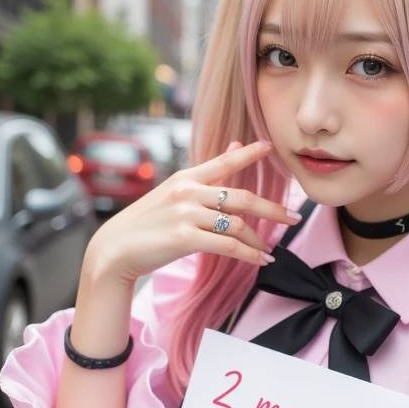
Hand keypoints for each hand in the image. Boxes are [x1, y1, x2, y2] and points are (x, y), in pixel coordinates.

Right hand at [84, 139, 300, 284]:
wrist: (114, 249)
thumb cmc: (145, 224)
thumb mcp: (171, 194)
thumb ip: (204, 178)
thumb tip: (233, 148)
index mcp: (186, 178)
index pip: (224, 162)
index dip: (249, 154)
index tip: (269, 147)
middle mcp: (188, 192)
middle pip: (242, 198)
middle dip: (273, 209)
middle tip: (294, 218)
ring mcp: (186, 215)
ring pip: (238, 225)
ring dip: (259, 240)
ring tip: (270, 250)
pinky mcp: (185, 238)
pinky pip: (229, 246)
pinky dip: (250, 255)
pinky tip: (261, 260)